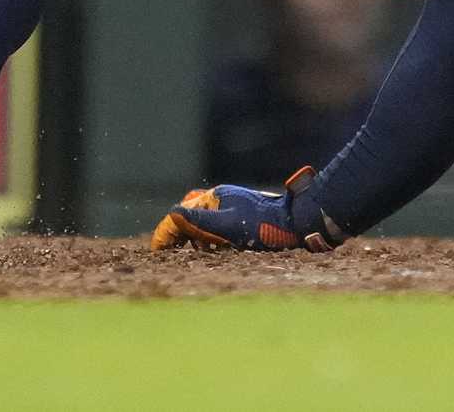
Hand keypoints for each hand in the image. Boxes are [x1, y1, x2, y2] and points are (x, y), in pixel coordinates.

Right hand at [149, 167, 343, 252]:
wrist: (296, 226)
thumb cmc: (265, 227)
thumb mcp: (228, 228)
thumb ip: (199, 222)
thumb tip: (172, 213)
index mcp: (216, 198)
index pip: (182, 213)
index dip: (167, 232)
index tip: (157, 250)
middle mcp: (222, 200)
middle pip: (191, 216)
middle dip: (179, 234)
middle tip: (170, 253)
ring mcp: (232, 209)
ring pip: (203, 223)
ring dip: (194, 238)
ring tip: (193, 255)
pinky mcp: (242, 219)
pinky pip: (216, 228)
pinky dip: (208, 240)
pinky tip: (213, 252)